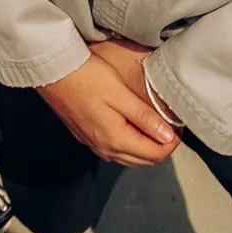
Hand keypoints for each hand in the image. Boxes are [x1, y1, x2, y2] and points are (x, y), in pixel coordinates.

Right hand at [37, 37, 180, 166]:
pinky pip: (115, 150)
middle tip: (170, 125)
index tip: (178, 126)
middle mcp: (105, 148)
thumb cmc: (87, 77)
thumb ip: (145, 117)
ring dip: (146, 147)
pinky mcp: (86, 136)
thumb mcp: (121, 94)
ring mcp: (93, 144)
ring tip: (154, 124)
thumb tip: (167, 136)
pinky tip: (132, 125)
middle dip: (162, 147)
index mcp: (116, 139)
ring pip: (129, 158)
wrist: (53, 72)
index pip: (155, 155)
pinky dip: (130, 144)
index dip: (172, 143)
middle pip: (144, 161)